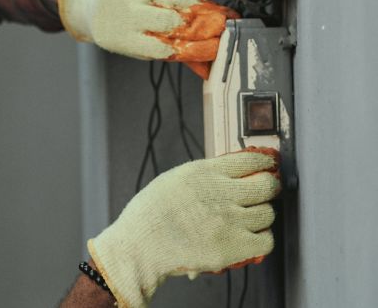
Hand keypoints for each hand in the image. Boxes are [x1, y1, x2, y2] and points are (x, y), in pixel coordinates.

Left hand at [58, 0, 238, 78]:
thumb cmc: (115, 26)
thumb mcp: (136, 46)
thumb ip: (170, 54)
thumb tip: (204, 67)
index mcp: (123, 38)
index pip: (164, 48)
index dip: (193, 50)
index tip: (214, 50)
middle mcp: (127, 12)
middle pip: (173, 21)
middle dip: (203, 28)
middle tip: (224, 31)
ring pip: (178, 0)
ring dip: (203, 10)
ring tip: (220, 17)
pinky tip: (201, 4)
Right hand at [88, 148, 279, 307]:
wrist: (140, 245)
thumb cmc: (150, 214)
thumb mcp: (174, 179)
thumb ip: (204, 176)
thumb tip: (230, 174)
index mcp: (205, 173)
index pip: (251, 160)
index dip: (264, 163)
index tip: (267, 167)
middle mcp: (221, 193)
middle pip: (267, 186)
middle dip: (268, 188)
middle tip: (263, 193)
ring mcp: (230, 221)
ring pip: (268, 214)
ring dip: (261, 216)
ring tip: (248, 219)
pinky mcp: (233, 247)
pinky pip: (266, 241)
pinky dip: (261, 239)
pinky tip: (248, 237)